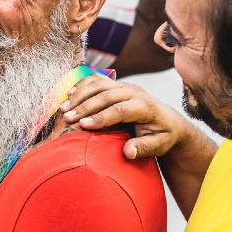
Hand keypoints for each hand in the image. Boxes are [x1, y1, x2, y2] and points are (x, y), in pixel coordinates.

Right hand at [59, 74, 196, 160]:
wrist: (168, 122)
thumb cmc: (162, 136)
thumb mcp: (159, 145)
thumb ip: (145, 148)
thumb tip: (128, 152)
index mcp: (145, 106)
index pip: (119, 109)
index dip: (100, 117)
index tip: (83, 126)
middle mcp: (134, 92)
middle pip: (105, 95)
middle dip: (84, 106)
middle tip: (67, 118)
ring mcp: (125, 86)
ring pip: (99, 84)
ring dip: (79, 95)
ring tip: (63, 109)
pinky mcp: (117, 84)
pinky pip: (97, 79)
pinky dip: (81, 85)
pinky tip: (69, 94)